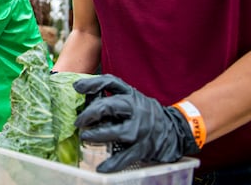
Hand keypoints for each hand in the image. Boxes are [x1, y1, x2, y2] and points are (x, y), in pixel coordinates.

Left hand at [73, 74, 199, 172]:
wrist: (173, 130)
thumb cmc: (144, 112)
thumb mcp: (130, 97)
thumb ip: (109, 93)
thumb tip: (79, 90)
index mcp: (130, 95)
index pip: (111, 83)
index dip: (93, 84)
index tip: (77, 87)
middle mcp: (135, 110)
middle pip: (110, 107)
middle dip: (91, 113)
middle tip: (78, 121)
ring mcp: (140, 130)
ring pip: (116, 132)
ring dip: (98, 135)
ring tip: (85, 137)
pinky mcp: (143, 148)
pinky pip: (125, 156)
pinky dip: (113, 163)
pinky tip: (101, 168)